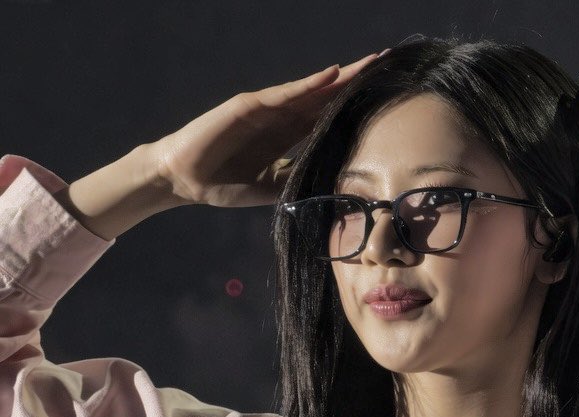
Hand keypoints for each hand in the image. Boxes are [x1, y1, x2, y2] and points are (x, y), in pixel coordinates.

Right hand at [143, 55, 380, 207]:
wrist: (185, 179)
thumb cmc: (225, 184)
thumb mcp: (272, 188)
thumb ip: (300, 179)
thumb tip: (334, 189)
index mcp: (288, 136)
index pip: (329, 116)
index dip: (356, 106)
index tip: (387, 98)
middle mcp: (282, 117)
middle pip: (328, 96)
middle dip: (358, 81)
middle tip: (390, 65)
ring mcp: (267, 108)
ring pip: (312, 89)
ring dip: (342, 76)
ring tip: (371, 63)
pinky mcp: (250, 105)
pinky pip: (285, 94)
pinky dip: (309, 85)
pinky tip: (332, 75)